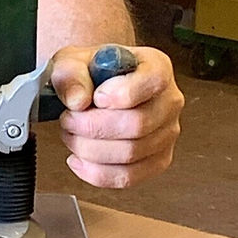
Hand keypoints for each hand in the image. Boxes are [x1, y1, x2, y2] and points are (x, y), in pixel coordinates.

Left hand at [50, 44, 183, 187]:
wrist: (93, 86)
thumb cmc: (90, 72)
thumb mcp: (73, 61)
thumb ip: (72, 75)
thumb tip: (77, 100)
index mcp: (157, 67)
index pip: (151, 82)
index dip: (120, 94)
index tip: (95, 97)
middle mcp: (169, 101)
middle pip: (137, 124)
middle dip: (93, 126)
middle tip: (68, 119)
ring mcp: (166, 134)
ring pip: (131, 153)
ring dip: (90, 149)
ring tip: (71, 135)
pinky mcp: (157, 161)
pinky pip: (130, 176)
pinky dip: (98, 172)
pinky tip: (79, 159)